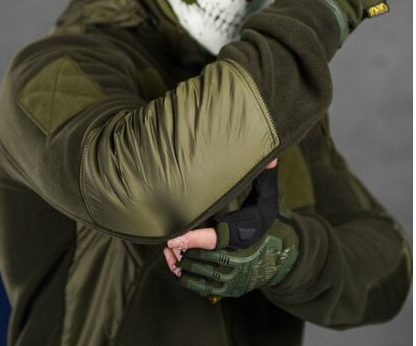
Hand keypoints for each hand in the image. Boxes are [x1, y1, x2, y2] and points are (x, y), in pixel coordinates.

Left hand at [163, 158, 277, 275]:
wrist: (280, 257)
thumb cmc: (265, 222)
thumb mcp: (267, 198)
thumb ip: (264, 177)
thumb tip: (271, 157)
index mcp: (242, 236)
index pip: (214, 239)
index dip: (191, 239)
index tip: (171, 237)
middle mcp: (236, 259)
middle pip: (198, 257)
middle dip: (180, 248)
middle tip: (167, 236)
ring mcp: (229, 276)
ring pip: (195, 272)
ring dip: (179, 260)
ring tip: (169, 247)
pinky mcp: (224, 288)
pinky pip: (197, 285)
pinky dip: (183, 274)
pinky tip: (174, 260)